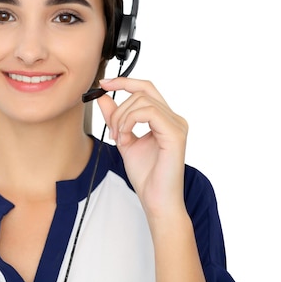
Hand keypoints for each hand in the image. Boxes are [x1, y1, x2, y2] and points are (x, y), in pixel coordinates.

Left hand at [96, 77, 188, 218]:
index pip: (146, 88)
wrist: (155, 199)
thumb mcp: (123, 139)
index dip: (124, 82)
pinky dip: (130, 121)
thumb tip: (103, 97)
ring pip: (142, 101)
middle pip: (142, 91)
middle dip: (119, 106)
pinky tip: (125, 136)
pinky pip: (148, 112)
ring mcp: (177, 125)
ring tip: (119, 137)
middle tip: (112, 129)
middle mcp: (174, 118)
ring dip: (122, 117)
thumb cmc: (146, 175)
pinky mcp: (175, 133)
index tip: (104, 83)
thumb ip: (115, 117)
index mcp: (164, 118)